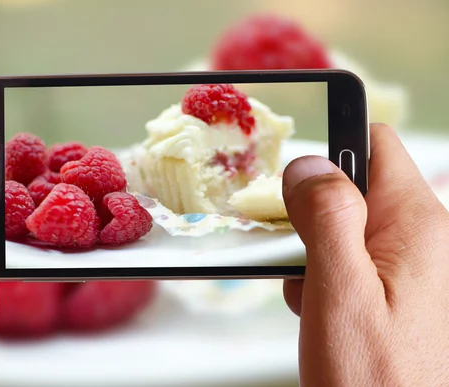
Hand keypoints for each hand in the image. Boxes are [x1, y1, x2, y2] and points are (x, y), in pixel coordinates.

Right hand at [282, 123, 448, 385]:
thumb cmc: (377, 382)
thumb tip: (309, 165)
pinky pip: (353, 259)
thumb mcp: (340, 291)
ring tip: (307, 289)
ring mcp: (410, 269)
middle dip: (313, 210)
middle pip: (356, 188)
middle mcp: (423, 242)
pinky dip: (325, 273)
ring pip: (348, 226)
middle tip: (292, 246)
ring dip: (315, 248)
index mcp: (419, 227)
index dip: (331, 146)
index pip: (376, 146)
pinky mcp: (396, 292)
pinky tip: (317, 306)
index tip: (294, 172)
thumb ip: (326, 218)